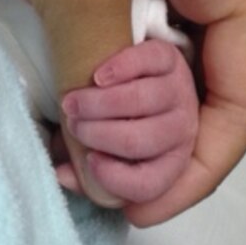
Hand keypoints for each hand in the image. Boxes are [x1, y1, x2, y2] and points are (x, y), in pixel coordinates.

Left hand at [0, 0, 245, 225]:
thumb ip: (98, 74)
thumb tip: (103, 163)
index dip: (202, 162)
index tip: (143, 207)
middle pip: (207, 89)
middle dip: (157, 149)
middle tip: (99, 191)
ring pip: (157, 75)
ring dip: (119, 128)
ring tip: (74, 169)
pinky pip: (110, 49)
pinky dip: (89, 93)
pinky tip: (60, 126)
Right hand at [55, 39, 197, 204]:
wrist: (141, 84)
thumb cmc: (123, 126)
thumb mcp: (109, 154)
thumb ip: (85, 173)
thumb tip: (64, 174)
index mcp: (170, 163)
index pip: (148, 184)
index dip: (114, 178)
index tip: (89, 160)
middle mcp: (181, 131)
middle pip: (137, 140)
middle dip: (96, 134)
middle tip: (72, 125)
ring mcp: (180, 93)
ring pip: (140, 101)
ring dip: (98, 103)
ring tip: (73, 103)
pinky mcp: (171, 60)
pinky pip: (148, 62)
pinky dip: (120, 68)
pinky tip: (97, 77)